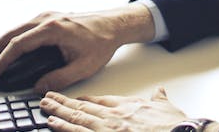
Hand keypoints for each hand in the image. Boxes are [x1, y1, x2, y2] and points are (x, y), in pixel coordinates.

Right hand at [0, 5, 154, 91]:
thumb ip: (59, 79)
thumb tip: (38, 88)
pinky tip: (5, 51)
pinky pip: (24, 29)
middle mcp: (46, 18)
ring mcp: (46, 16)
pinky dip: (11, 40)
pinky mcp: (48, 18)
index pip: (19, 44)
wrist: (114, 24)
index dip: (3, 60)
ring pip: (15, 30)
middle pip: (10, 33)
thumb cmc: (101, 42)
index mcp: (53, 28)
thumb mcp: (83, 66)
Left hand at [40, 88, 188, 131]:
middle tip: (48, 98)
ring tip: (45, 107)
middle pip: (84, 107)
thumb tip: (160, 91)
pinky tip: (52, 124)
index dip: (86, 100)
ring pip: (77, 118)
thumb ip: (160, 99)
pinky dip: (64, 128)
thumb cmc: (174, 126)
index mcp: (128, 106)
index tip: (75, 99)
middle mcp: (114, 116)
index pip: (101, 100)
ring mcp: (107, 129)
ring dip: (59, 112)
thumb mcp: (167, 108)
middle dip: (64, 102)